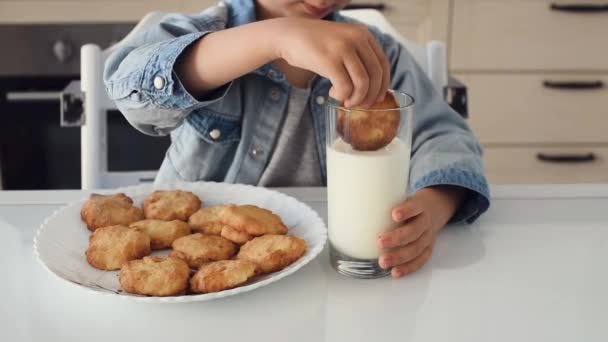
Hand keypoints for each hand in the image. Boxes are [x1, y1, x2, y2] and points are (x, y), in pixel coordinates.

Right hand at [274, 17, 389, 107]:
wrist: (289, 35)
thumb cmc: (315, 43)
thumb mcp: (342, 41)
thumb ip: (358, 55)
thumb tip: (372, 86)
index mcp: (363, 34)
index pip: (383, 63)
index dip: (384, 84)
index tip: (379, 97)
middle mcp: (356, 39)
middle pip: (375, 75)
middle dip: (371, 95)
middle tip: (362, 105)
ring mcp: (344, 49)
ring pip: (362, 83)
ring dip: (356, 98)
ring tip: (346, 101)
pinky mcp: (330, 61)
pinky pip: (345, 87)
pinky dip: (341, 95)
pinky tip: (332, 93)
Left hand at [376, 186, 465, 277]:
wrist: (432, 209)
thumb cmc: (408, 205)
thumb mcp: (400, 196)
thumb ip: (383, 201)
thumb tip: (351, 204)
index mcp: (419, 206)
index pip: (415, 207)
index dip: (406, 211)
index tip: (394, 214)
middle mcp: (425, 222)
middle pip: (414, 231)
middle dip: (396, 238)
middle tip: (379, 242)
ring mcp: (428, 237)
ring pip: (416, 249)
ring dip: (399, 257)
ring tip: (383, 262)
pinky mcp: (427, 249)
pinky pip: (419, 261)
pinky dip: (407, 268)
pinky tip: (395, 272)